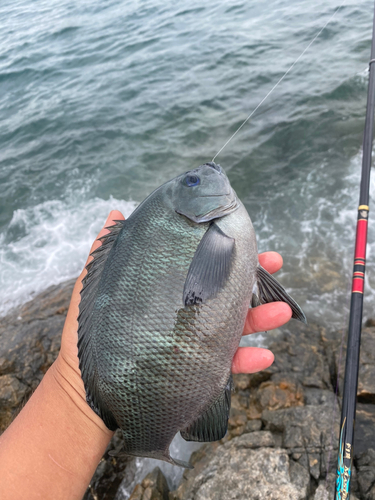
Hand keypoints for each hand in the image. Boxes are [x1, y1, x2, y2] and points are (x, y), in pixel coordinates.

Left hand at [56, 211, 290, 388]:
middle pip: (226, 290)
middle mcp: (186, 311)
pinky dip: (248, 361)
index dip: (223, 249)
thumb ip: (107, 250)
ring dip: (262, 318)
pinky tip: (264, 356)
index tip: (244, 235)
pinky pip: (228, 365)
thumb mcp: (98, 286)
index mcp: (170, 288)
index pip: (201, 264)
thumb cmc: (91, 332)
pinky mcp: (196, 370)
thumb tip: (116, 212)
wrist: (86, 385)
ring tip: (281, 312)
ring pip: (236, 325)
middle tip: (275, 261)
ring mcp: (194, 341)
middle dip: (254, 276)